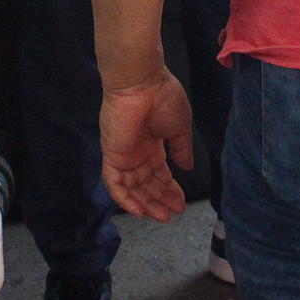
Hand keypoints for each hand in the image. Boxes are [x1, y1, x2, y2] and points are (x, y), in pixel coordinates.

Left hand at [100, 72, 195, 222]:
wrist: (142, 83)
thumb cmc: (164, 99)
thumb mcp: (180, 127)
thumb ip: (182, 149)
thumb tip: (187, 168)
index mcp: (152, 143)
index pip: (160, 173)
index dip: (170, 189)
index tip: (182, 203)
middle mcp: (137, 152)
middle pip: (147, 183)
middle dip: (161, 199)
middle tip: (174, 212)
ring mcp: (123, 155)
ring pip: (132, 187)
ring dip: (146, 203)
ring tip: (162, 215)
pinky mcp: (112, 156)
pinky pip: (114, 183)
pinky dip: (124, 199)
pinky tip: (139, 211)